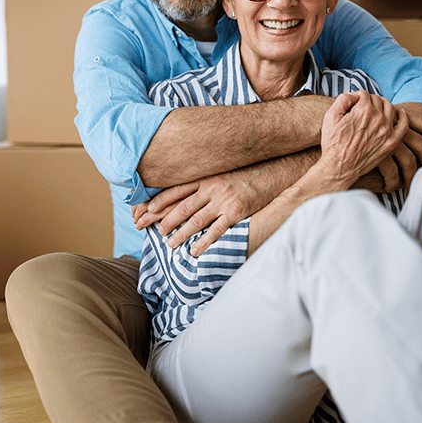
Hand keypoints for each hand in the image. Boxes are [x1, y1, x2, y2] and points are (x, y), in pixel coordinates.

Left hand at [133, 167, 270, 256]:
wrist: (274, 171)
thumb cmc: (246, 173)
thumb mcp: (222, 172)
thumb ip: (206, 182)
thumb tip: (190, 194)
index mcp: (206, 177)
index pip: (177, 189)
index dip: (160, 200)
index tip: (147, 209)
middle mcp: (212, 188)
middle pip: (182, 206)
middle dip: (165, 219)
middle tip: (154, 230)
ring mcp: (223, 200)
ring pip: (196, 219)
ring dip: (181, 233)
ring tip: (170, 244)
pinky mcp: (237, 212)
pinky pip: (217, 230)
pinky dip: (204, 241)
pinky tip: (194, 250)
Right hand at [318, 91, 408, 185]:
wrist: (340, 167)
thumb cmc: (333, 143)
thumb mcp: (330, 117)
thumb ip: (343, 99)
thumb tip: (355, 95)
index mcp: (363, 111)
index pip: (364, 94)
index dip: (356, 97)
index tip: (352, 104)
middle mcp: (378, 118)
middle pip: (377, 99)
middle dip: (368, 101)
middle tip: (360, 109)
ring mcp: (387, 131)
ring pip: (390, 107)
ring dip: (383, 105)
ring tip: (375, 110)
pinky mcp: (392, 142)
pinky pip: (404, 125)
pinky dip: (403, 116)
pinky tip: (399, 114)